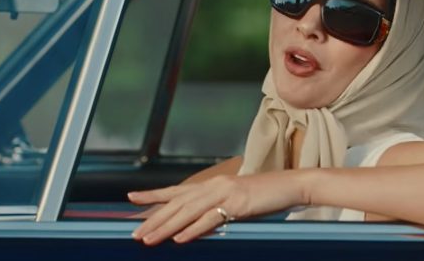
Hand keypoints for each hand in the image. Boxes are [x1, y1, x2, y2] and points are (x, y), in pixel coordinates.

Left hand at [128, 170, 308, 244]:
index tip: (131, 198)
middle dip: (153, 219)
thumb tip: (195, 222)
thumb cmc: (265, 194)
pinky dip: (193, 230)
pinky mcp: (237, 204)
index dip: (153, 195)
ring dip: (165, 227)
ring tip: (148, 240)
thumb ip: (216, 207)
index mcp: (213, 183)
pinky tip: (179, 239)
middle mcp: (215, 185)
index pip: (177, 190)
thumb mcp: (236, 199)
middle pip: (177, 203)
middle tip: (134, 234)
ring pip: (188, 211)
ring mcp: (225, 193)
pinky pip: (210, 219)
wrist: (291, 186)